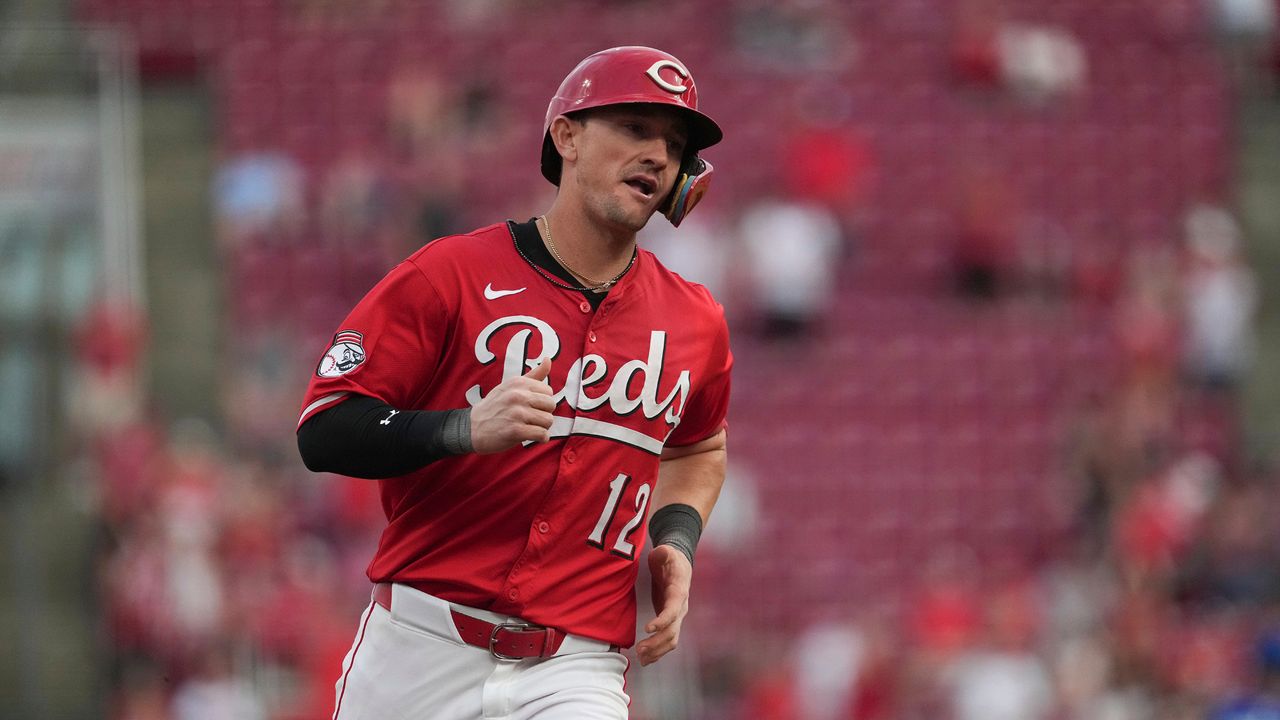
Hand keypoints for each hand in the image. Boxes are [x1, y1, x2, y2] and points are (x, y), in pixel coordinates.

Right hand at [469, 358, 555, 452]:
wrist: (472, 427)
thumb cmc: (495, 406)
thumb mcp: (510, 386)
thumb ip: (533, 375)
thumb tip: (548, 359)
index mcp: (519, 383)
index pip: (548, 391)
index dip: (542, 401)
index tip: (530, 406)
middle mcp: (518, 395)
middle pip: (551, 405)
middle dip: (544, 414)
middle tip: (531, 418)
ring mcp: (517, 413)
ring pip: (548, 420)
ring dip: (542, 427)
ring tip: (529, 427)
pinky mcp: (516, 430)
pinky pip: (542, 434)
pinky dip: (540, 438)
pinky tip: (531, 436)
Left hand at [636, 543, 691, 665]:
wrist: (678, 564)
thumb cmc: (670, 558)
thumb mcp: (667, 551)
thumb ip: (664, 552)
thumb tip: (662, 551)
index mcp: (679, 591)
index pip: (673, 609)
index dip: (663, 620)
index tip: (648, 628)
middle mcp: (681, 607)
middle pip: (672, 631)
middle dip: (656, 642)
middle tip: (639, 650)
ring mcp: (677, 616)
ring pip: (671, 639)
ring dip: (657, 651)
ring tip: (641, 658)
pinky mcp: (671, 621)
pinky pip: (667, 640)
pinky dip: (658, 651)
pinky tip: (646, 659)